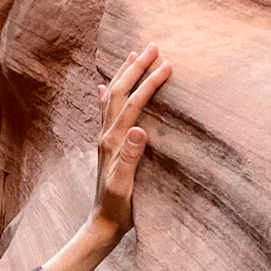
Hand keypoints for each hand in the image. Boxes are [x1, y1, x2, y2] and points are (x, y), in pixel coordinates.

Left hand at [90, 43, 170, 241]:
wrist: (102, 223)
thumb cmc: (118, 208)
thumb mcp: (126, 186)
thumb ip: (130, 158)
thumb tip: (140, 130)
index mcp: (114, 142)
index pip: (133, 104)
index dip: (150, 83)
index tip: (167, 64)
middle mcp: (106, 135)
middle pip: (120, 93)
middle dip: (136, 68)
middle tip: (153, 46)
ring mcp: (105, 139)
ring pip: (112, 97)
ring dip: (123, 74)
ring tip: (133, 55)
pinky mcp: (106, 145)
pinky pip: (105, 112)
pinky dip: (107, 94)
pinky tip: (103, 87)